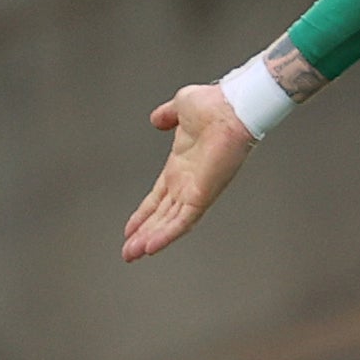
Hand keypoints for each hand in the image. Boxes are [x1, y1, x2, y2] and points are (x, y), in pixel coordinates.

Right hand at [122, 83, 258, 261]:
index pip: (159, 197)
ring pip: (169, 223)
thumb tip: (157, 118)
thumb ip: (167, 116)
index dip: (143, 213)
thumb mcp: (180, 108)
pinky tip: (151, 247)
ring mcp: (195, 190)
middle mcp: (187, 182)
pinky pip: (183, 220)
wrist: (231, 107)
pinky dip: (167, 234)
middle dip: (143, 234)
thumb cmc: (213, 104)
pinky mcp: (203, 195)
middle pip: (161, 216)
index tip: (130, 228)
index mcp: (180, 166)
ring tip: (132, 255)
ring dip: (150, 239)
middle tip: (128, 253)